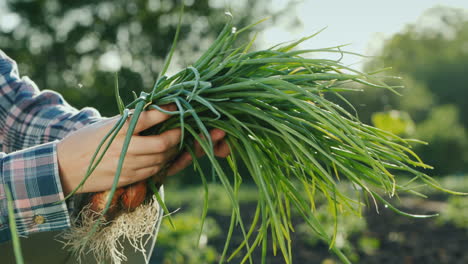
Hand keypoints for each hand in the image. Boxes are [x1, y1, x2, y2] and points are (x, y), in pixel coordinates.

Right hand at [57, 105, 228, 194]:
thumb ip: (131, 120)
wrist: (63, 167)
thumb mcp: (106, 124)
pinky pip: (154, 172)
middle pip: (163, 144)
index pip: (149, 117)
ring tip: (179, 142)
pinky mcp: (128, 179)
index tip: (180, 106)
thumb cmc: (86, 140)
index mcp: (118, 129)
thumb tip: (157, 110)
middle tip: (185, 128)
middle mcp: (125, 148)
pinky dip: (165, 164)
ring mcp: (127, 166)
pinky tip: (168, 157)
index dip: (168, 111)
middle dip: (178, 136)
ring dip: (174, 151)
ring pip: (162, 159)